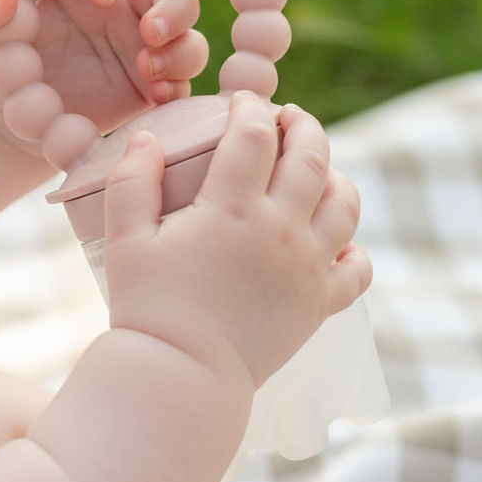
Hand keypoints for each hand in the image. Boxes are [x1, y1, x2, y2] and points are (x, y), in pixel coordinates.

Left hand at [0, 0, 209, 141]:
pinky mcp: (158, 72)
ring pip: (181, 13)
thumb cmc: (1, 54)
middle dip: (166, 1)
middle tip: (146, 29)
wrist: (15, 112)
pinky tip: (154, 95)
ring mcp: (142, 32)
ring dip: (173, 35)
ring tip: (147, 67)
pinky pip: (185, 65)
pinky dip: (176, 78)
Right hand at [101, 93, 372, 387]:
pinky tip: (333, 238)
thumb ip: (131, 181)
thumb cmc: (148, 307)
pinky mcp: (318, 304)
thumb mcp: (124, 238)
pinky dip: (352, 247)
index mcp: (232, 208)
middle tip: (288, 117)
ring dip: (335, 175)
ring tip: (315, 168)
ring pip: (345, 204)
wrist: (181, 379)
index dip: (250, 108)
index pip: (254, 135)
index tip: (242, 102)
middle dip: (303, 125)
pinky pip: (356, 268)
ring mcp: (306, 268)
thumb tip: (144, 137)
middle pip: (312, 157)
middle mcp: (280, 230)